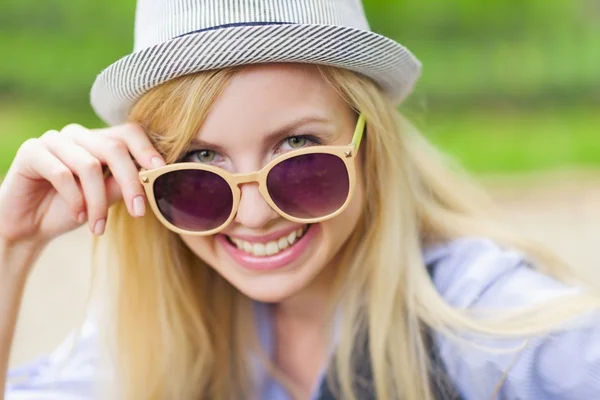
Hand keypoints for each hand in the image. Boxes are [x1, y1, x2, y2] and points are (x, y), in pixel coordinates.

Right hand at [0, 123, 164, 247]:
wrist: (28, 227)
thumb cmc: (70, 210)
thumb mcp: (104, 199)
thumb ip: (123, 184)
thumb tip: (152, 175)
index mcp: (98, 141)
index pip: (129, 133)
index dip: (147, 150)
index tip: (161, 171)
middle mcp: (77, 135)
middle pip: (114, 148)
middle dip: (130, 182)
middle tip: (138, 213)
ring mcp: (53, 140)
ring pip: (89, 165)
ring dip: (98, 202)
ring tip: (99, 226)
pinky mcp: (31, 151)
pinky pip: (62, 173)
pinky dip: (75, 199)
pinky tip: (78, 216)